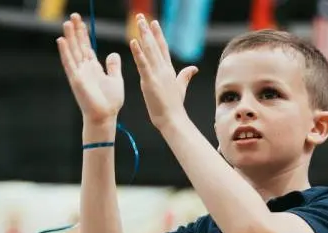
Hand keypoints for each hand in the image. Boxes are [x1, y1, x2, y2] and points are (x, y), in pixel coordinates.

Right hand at [57, 13, 124, 125]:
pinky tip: (61, 40)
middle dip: (76, 30)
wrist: (105, 116)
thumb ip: (113, 66)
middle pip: (78, 45)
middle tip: (74, 16)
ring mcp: (79, 73)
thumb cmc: (110, 102)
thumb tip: (113, 54)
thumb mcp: (115, 79)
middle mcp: (84, 68)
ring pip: (73, 51)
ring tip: (67, 23)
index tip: (81, 21)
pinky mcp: (76, 80)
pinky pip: (69, 63)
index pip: (86, 46)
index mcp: (93, 67)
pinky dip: (65, 52)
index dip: (83, 34)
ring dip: (70, 37)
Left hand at [128, 14, 198, 131]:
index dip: (158, 34)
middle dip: (148, 30)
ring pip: (149, 51)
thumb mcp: (180, 87)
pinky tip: (133, 42)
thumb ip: (186, 76)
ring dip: (143, 36)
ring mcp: (157, 75)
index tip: (154, 23)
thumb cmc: (174, 107)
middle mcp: (164, 69)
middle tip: (141, 17)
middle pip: (155, 45)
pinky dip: (138, 53)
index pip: (163, 48)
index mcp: (169, 71)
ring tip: (138, 23)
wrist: (173, 120)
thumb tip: (194, 68)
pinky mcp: (150, 82)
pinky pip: (143, 64)